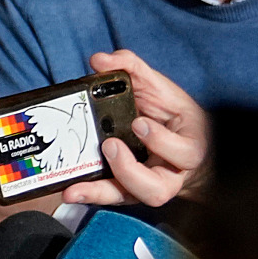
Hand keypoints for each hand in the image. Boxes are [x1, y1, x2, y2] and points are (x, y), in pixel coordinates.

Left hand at [60, 47, 210, 207]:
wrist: (179, 141)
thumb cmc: (172, 116)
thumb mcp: (160, 89)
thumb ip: (133, 70)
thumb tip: (100, 59)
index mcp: (188, 148)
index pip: (185, 153)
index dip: (161, 141)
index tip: (138, 123)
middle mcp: (170, 175)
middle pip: (157, 189)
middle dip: (129, 171)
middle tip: (109, 145)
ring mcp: (148, 186)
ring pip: (133, 199)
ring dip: (102, 191)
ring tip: (76, 185)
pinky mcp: (129, 191)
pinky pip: (112, 198)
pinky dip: (90, 195)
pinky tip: (69, 191)